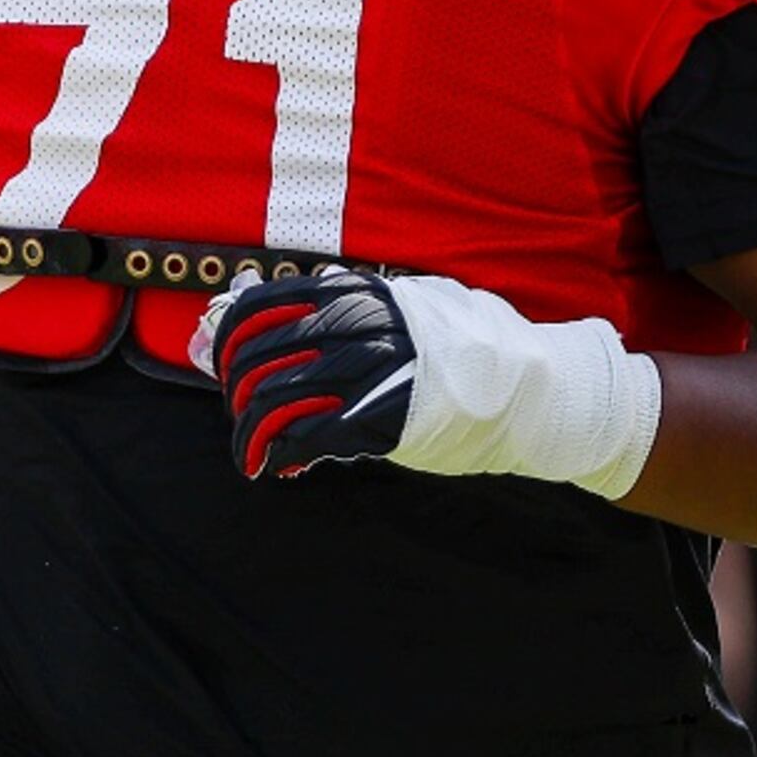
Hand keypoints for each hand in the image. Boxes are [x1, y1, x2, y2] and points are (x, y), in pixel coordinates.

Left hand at [190, 267, 659, 495]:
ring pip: (274, 398)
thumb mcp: (417, 303)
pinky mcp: (381, 422)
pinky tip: (279, 468)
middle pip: (261, 353)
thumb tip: (310, 287)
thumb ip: (363, 297)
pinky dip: (281, 454)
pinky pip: (308, 437)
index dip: (231, 331)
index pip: (267, 301)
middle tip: (236, 410)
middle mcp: (361, 329)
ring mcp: (370, 376)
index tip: (223, 357)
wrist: (533, 391)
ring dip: (248, 430)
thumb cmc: (473, 348)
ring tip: (250, 450)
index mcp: (362, 295)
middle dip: (234, 386)